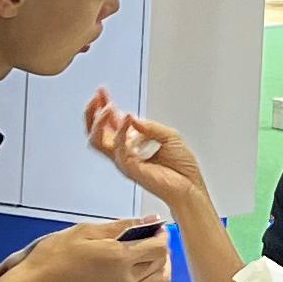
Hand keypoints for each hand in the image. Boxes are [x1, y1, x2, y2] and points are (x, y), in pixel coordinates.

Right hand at [0, 219, 170, 281]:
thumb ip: (120, 226)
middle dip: (162, 249)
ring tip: (146, 256)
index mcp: (119, 258)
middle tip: (152, 239)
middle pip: (162, 265)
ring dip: (159, 268)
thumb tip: (146, 221)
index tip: (157, 228)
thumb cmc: (50, 261)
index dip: (162, 235)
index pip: (159, 247)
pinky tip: (134, 273)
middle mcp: (125, 281)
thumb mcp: (83, 231)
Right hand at [85, 90, 212, 216]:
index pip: (111, 124)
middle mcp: (125, 153)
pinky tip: (127, 118)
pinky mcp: (130, 168)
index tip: (103, 93)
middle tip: (96, 97)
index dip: (105, 107)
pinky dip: (121, 131)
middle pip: (97, 133)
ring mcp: (125, 161)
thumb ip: (149, 126)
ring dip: (99, 121)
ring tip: (106, 107)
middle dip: (93, 113)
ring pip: (98, 141)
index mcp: (132, 145)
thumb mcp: (169, 136)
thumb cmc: (182, 169)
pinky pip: (118, 147)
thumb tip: (131, 117)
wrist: (190, 188)